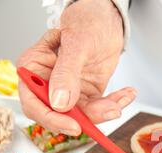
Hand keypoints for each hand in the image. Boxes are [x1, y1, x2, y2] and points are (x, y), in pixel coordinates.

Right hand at [17, 0, 134, 135]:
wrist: (106, 18)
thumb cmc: (86, 21)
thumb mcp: (76, 44)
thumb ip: (66, 74)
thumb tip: (59, 103)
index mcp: (34, 68)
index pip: (34, 102)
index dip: (51, 118)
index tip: (73, 125)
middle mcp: (49, 83)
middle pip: (60, 114)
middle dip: (86, 118)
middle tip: (109, 112)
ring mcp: (69, 89)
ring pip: (83, 114)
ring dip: (105, 111)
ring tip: (122, 99)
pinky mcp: (88, 93)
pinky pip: (100, 106)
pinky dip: (115, 103)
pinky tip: (127, 94)